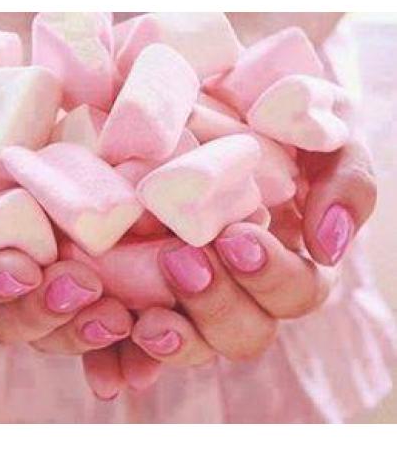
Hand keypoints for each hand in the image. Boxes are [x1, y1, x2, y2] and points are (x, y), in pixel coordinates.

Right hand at [0, 80, 132, 356]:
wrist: (9, 82)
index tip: (22, 269)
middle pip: (9, 316)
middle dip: (43, 312)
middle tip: (83, 291)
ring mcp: (44, 269)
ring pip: (57, 323)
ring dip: (86, 329)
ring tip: (122, 317)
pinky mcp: (89, 261)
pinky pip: (104, 308)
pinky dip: (121, 334)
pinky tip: (144, 340)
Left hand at [82, 137, 376, 396]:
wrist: (203, 95)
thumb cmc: (270, 115)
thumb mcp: (321, 131)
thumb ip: (344, 180)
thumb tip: (329, 243)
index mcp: (287, 260)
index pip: (294, 293)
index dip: (269, 276)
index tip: (235, 239)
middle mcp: (240, 289)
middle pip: (243, 332)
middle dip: (215, 304)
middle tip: (180, 260)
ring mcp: (189, 297)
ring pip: (192, 345)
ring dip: (172, 340)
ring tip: (142, 317)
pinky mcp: (139, 295)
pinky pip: (134, 340)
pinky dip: (122, 356)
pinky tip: (111, 361)